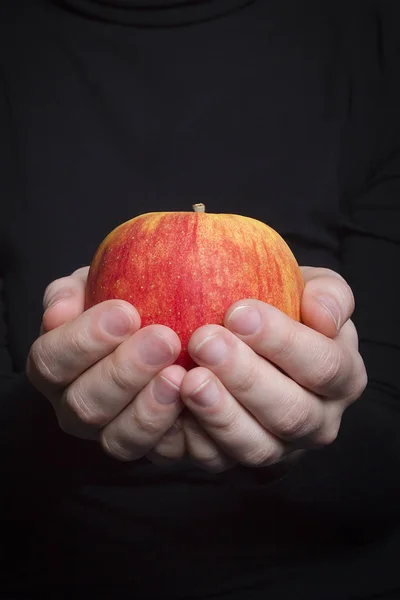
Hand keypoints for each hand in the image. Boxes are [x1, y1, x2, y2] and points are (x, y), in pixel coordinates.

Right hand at [27, 267, 186, 463]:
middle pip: (85, 405)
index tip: (125, 313)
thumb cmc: (126, 300)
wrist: (168, 324)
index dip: (83, 341)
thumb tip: (57, 313)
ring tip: (180, 374)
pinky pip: (161, 453)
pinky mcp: (152, 449)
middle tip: (165, 340)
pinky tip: (199, 399)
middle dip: (124, 372)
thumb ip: (72, 291)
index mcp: (54, 368)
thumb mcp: (97, 282)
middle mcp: (76, 408)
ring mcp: (111, 434)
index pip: (50, 361)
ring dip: (150, 408)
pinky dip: (180, 430)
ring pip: (119, 439)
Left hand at [180, 267, 367, 472]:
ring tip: (189, 378)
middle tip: (204, 342)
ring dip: (219, 414)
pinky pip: (217, 461)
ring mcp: (280, 449)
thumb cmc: (286, 311)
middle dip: (245, 378)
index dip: (282, 341)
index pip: (324, 366)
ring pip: (256, 446)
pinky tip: (172, 405)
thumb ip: (329, 294)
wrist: (253, 345)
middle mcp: (318, 422)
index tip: (238, 312)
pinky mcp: (240, 464)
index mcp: (343, 377)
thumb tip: (324, 316)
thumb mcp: (312, 289)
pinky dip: (192, 438)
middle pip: (290, 413)